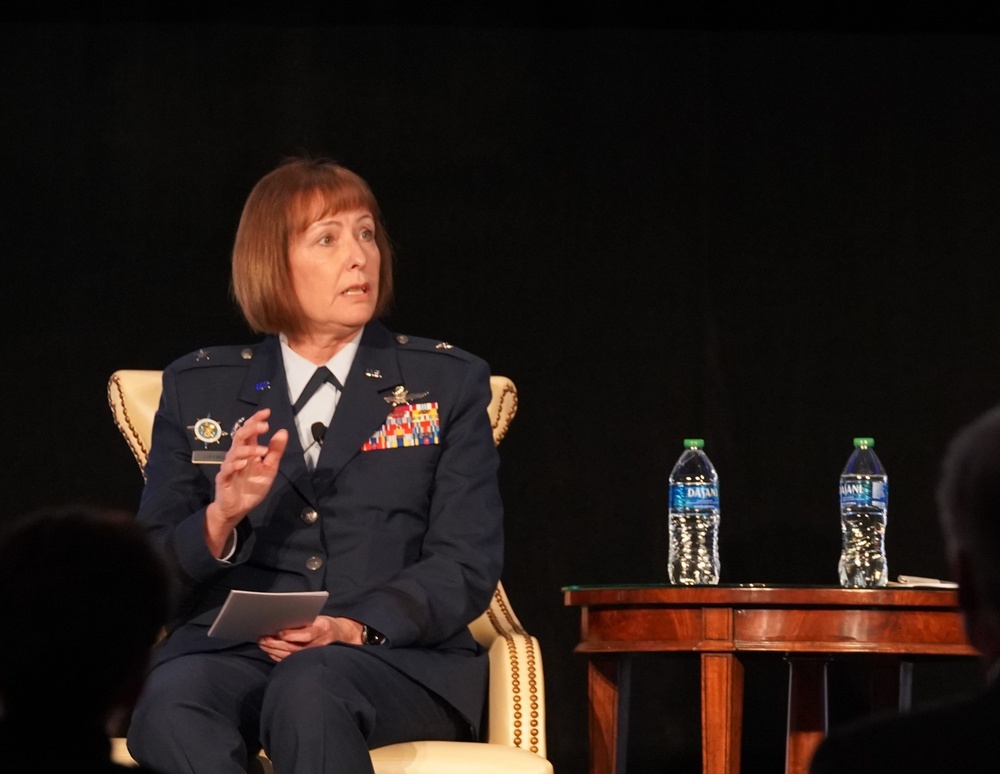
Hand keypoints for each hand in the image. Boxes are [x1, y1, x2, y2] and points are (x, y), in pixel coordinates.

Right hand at [204, 408, 287, 556]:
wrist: (237, 509)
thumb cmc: (251, 488)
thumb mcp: (269, 469)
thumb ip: (275, 451)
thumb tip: (282, 432)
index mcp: (248, 451)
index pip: (250, 431)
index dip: (256, 420)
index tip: (267, 412)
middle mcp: (237, 455)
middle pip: (240, 436)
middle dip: (252, 428)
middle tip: (265, 426)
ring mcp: (229, 466)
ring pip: (235, 451)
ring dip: (250, 449)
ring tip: (264, 451)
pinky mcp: (224, 478)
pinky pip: (228, 468)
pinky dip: (236, 464)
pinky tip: (244, 463)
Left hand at [257, 615, 363, 661]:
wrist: (338, 635)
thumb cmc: (323, 624)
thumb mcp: (319, 618)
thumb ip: (304, 620)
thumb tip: (283, 621)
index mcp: (322, 629)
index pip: (308, 635)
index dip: (293, 635)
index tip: (279, 632)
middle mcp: (318, 644)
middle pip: (295, 647)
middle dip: (276, 644)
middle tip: (263, 639)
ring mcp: (312, 655)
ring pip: (290, 656)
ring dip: (274, 650)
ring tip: (262, 644)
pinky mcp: (307, 661)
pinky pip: (290, 660)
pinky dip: (278, 656)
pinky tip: (269, 651)